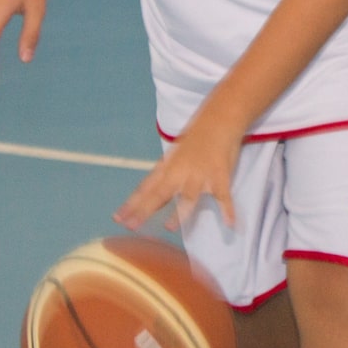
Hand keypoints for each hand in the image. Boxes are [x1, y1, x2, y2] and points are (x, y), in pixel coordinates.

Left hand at [115, 128, 238, 231]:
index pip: (146, 188)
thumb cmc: (197, 135)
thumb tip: (152, 189)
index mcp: (168, 166)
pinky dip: (228, 211)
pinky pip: (224, 197)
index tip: (117, 218)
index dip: (131, 204)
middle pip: (160, 194)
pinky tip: (230, 224)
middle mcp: (180, 172)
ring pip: (188, 197)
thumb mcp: (174, 152)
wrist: (220, 118)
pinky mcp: (221, 177)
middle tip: (131, 226)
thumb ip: (165, 172)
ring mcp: (201, 176)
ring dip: (179, 213)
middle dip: (144, 210)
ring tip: (169, 228)